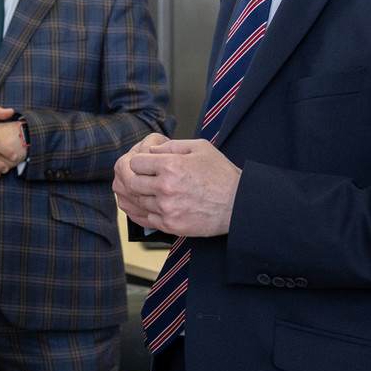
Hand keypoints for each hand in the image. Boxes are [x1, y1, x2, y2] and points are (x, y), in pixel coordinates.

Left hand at [113, 136, 241, 237]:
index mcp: (171, 165)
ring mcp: (167, 208)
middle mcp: (165, 187)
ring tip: (157, 192)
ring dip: (144, 196)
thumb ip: (171, 146)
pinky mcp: (171, 225)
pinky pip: (146, 219)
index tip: (148, 165)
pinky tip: (155, 206)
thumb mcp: (200, 147)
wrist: (238, 204)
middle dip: (138, 178)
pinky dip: (147, 212)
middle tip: (149, 179)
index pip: (135, 163)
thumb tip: (151, 150)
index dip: (141, 162)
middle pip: (132, 183)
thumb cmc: (221, 174)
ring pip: (138, 201)